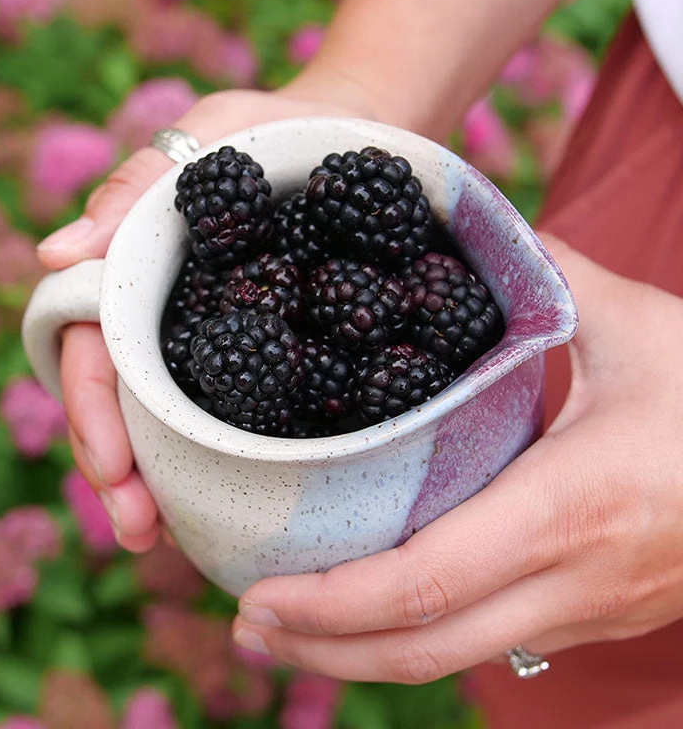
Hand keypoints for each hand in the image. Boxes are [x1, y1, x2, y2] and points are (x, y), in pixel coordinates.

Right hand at [37, 83, 376, 550]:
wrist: (355, 138)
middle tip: (141, 533)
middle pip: (129, 405)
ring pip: (178, 422)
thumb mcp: (209, 140)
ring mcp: (222, 342)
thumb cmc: (269, 130)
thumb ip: (136, 189)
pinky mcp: (278, 354)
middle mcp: (171, 319)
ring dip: (171, 485)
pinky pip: (246, 413)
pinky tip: (240, 504)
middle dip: (126, 472)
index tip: (112, 473)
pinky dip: (233, 460)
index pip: (95, 354)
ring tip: (178, 540)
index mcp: (139, 277)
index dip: (95, 414)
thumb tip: (52, 259)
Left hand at [232, 235, 682, 681]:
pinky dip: (415, 638)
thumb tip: (474, 228)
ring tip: (288, 630)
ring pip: (454, 659)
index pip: (424, 582)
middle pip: (424, 646)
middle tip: (245, 624)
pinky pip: (488, 643)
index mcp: (572, 507)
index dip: (332, 602)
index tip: (259, 596)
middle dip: (324, 647)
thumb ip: (548, 275)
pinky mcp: (593, 614)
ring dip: (361, 653)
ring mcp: (586, 612)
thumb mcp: (642, 326)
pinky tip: (372, 613)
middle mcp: (573, 581)